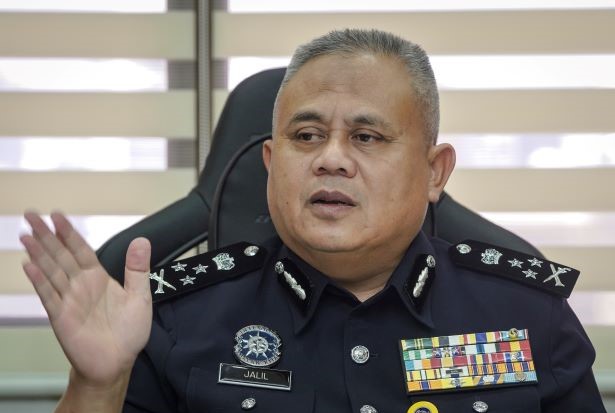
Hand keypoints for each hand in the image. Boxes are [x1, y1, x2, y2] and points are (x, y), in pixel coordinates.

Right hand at [20, 212, 152, 387]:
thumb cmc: (129, 332)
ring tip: (26, 235)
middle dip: (47, 235)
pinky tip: (29, 265)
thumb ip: (138, 269)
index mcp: (98, 278)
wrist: (117, 362)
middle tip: (32, 215)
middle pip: (61, 255)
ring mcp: (69, 300)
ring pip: (51, 271)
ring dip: (38, 253)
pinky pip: (49, 295)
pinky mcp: (61, 316)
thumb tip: (142, 240)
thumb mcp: (140, 296)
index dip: (69, 232)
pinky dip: (39, 280)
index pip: (81, 249)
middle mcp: (81, 285)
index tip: (57, 215)